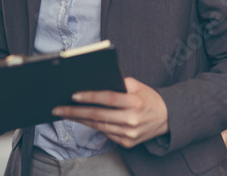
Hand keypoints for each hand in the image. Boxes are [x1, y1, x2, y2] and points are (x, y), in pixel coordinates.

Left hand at [53, 77, 168, 147]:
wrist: (167, 118)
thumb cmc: (149, 98)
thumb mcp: (138, 86)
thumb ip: (119, 83)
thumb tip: (96, 83)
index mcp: (135, 103)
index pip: (108, 99)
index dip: (90, 97)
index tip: (73, 95)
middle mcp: (132, 120)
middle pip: (99, 115)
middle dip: (76, 112)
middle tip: (59, 109)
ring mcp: (129, 134)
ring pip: (99, 126)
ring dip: (81, 120)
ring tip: (66, 114)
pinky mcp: (127, 143)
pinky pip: (106, 134)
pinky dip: (94, 126)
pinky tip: (83, 120)